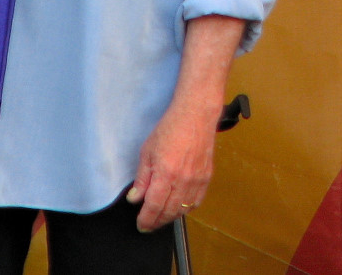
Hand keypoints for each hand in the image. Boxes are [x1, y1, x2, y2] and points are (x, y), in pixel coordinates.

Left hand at [126, 100, 217, 232]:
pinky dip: (186, 209)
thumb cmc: (170, 128)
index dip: (146, 220)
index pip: (154, 206)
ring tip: (161, 217)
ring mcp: (197, 180)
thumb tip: (135, 198)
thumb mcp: (147, 151)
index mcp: (165, 173)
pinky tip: (179, 207)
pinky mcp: (206, 177)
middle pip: (169, 212)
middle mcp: (183, 180)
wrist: (195, 115)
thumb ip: (142, 178)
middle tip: (148, 224)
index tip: (141, 225)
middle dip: (157, 222)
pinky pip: (196, 201)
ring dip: (171, 217)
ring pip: (183, 209)